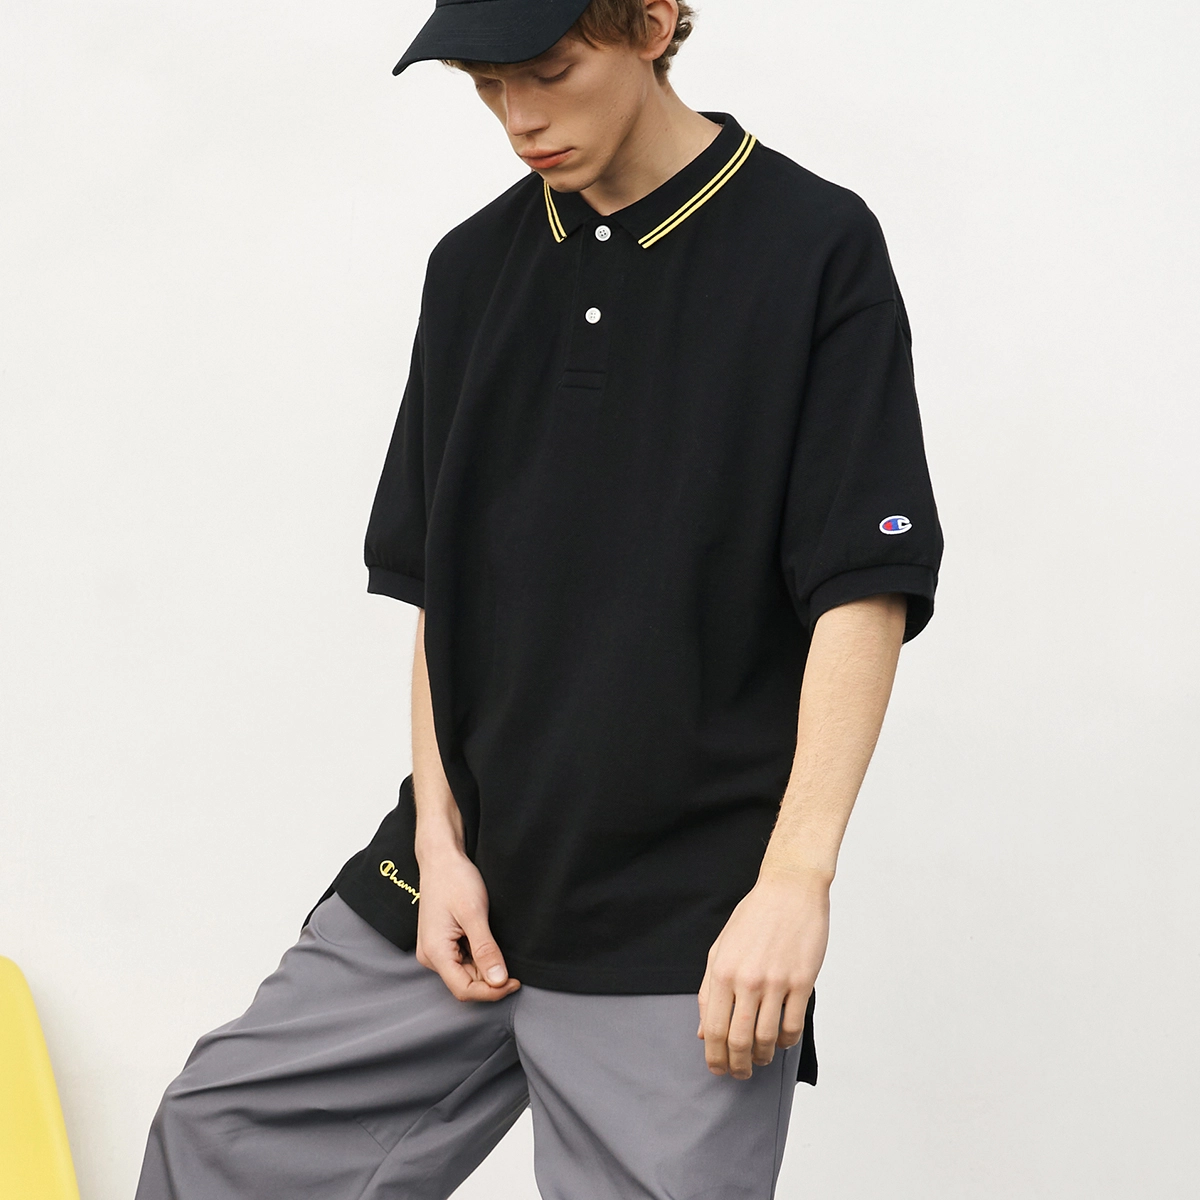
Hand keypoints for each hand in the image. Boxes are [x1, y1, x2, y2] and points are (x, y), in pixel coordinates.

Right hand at [414, 845, 519, 1001]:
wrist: (441, 858)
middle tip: (515, 967)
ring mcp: (435, 950)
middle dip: (490, 980)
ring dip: (486, 969)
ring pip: (465, 973)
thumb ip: (485, 950)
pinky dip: (479, 958)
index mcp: (435, 952)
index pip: (464, 989)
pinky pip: (462, 961)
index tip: (515, 982)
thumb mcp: (474, 914)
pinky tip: (488, 944)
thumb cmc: (454, 879)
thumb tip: (498, 981)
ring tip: (499, 948)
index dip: (491, 992)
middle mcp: (431, 956)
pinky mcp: (442, 943)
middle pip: (465, 984)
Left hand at [697, 866, 829, 1079]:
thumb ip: (709, 991)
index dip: (716, 1058)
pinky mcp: (802, 981)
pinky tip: (781, 1040)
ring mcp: (776, 982)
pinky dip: (785, 1042)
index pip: (715, 1030)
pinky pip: (793, 1025)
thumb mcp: (721, 949)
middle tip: (740, 1074)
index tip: (719, 1069)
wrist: (789, 889)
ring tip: (760, 1058)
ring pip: (766, 1038)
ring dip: (762, 1057)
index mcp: (722, 971)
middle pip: (739, 1041)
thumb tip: (703, 1031)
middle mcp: (747, 980)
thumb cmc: (754, 917)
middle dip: (737, 1066)